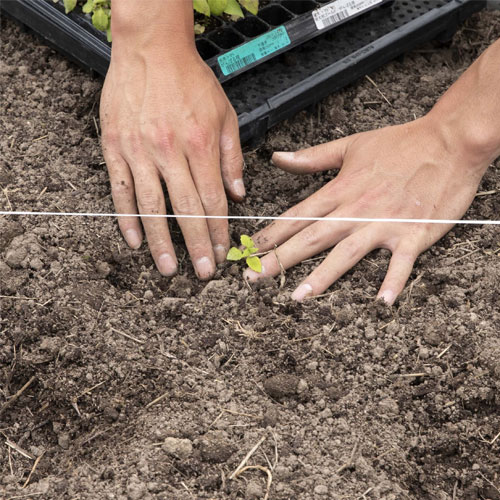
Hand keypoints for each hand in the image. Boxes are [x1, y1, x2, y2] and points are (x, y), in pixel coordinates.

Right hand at [100, 44, 243, 278]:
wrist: (150, 48)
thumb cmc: (190, 80)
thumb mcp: (224, 114)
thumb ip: (232, 157)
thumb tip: (239, 194)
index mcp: (200, 144)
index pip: (212, 199)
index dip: (218, 230)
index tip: (222, 252)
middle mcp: (169, 151)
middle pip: (185, 209)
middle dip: (196, 244)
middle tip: (202, 272)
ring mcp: (139, 150)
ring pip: (151, 206)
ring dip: (160, 241)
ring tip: (168, 268)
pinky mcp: (115, 147)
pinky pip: (121, 190)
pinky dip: (126, 217)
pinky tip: (133, 240)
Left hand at [244, 116, 488, 304]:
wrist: (449, 142)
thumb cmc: (401, 143)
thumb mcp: (351, 145)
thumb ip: (312, 157)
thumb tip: (279, 158)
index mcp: (341, 190)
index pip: (297, 215)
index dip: (270, 234)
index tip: (248, 250)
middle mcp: (356, 210)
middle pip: (311, 237)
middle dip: (280, 259)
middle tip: (253, 278)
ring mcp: (384, 224)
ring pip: (346, 253)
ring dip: (322, 276)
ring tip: (298, 296)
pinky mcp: (413, 234)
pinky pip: (401, 263)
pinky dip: (393, 281)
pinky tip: (382, 303)